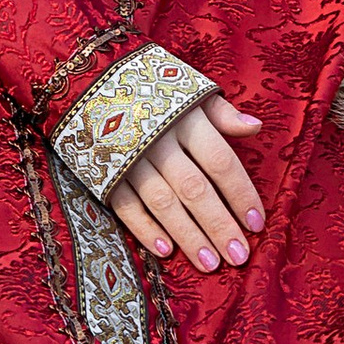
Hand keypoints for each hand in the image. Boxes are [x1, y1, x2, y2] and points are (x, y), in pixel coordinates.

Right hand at [109, 97, 264, 272]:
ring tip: (209, 263)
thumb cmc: (151, 90)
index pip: (219, 161)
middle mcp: (158, 139)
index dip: (240, 193)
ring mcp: (129, 157)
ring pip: (162, 202)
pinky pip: (125, 206)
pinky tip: (166, 252)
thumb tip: (256, 127)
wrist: (86, 80)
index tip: (257, 223)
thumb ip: (221, 112)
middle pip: (193, 188)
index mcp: (185, 118)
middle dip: (217, 224)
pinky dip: (145, 229)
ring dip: (187, 235)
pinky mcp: (104, 172)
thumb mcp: (188, 90)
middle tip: (238, 256)